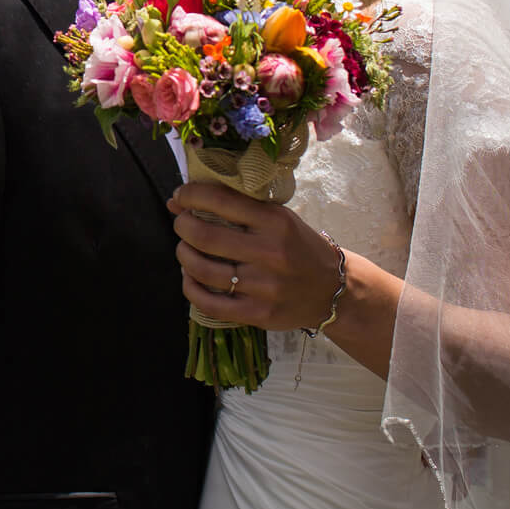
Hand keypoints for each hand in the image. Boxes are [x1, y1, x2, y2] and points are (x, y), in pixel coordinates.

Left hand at [167, 182, 345, 331]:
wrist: (334, 290)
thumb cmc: (298, 247)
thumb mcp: (277, 218)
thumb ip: (233, 207)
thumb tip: (176, 200)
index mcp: (276, 222)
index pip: (220, 200)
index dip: (191, 195)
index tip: (181, 195)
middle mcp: (271, 253)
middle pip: (204, 236)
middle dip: (182, 225)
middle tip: (182, 224)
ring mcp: (265, 286)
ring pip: (203, 270)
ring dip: (183, 255)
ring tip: (185, 249)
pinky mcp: (259, 313)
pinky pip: (209, 303)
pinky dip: (190, 288)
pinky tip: (191, 277)